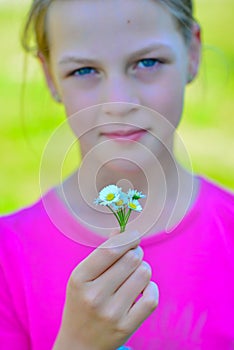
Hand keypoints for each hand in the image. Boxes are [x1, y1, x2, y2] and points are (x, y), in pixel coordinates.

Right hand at [53, 230, 158, 349]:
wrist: (78, 345)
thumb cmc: (81, 303)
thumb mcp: (82, 276)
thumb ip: (102, 252)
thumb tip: (124, 230)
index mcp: (80, 278)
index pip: (111, 249)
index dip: (128, 238)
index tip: (134, 235)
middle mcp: (94, 296)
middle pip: (132, 259)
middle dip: (136, 252)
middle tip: (133, 256)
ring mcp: (111, 313)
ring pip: (144, 274)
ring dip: (143, 269)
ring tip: (135, 274)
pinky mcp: (126, 327)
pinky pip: (151, 297)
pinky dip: (151, 288)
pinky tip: (142, 289)